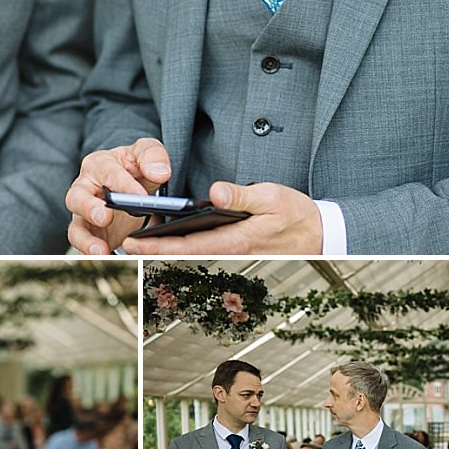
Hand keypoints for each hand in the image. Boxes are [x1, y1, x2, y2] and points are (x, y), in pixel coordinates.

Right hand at [65, 139, 172, 254]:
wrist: (129, 183)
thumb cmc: (133, 166)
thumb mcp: (145, 152)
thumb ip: (153, 156)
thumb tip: (160, 172)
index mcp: (99, 164)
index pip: (109, 172)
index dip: (124, 185)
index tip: (140, 197)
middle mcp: (85, 187)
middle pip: (77, 196)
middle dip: (90, 207)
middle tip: (106, 216)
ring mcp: (83, 212)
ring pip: (76, 226)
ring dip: (86, 239)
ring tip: (100, 250)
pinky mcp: (87, 231)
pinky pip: (83, 243)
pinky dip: (90, 252)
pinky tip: (104, 258)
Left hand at [122, 181, 323, 254]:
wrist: (322, 235)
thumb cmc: (297, 215)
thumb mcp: (271, 197)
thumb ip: (241, 195)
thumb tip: (214, 193)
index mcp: (236, 239)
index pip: (188, 244)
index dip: (158, 245)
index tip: (135, 242)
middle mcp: (232, 252)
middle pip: (184, 254)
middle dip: (153, 250)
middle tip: (126, 244)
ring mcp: (234, 255)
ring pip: (193, 255)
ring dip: (166, 250)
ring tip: (141, 241)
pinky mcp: (238, 252)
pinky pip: (205, 252)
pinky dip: (184, 247)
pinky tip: (170, 239)